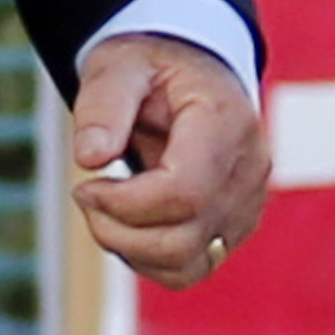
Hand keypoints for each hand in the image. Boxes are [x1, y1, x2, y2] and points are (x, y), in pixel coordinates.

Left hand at [73, 33, 267, 291]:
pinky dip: (150, 259)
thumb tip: (90, 157)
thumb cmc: (154, 68)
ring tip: (106, 209)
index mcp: (226, 122)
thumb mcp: (120, 66)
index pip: (184, 192)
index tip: (86, 184)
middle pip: (183, 238)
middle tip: (87, 194)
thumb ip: (103, 104)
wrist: (192, 71)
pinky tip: (129, 223)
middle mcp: (248, 170)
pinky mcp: (234, 227)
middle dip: (117, 230)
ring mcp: (246, 204)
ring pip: (188, 264)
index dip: (124, 204)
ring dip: (132, 250)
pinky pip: (192, 268)